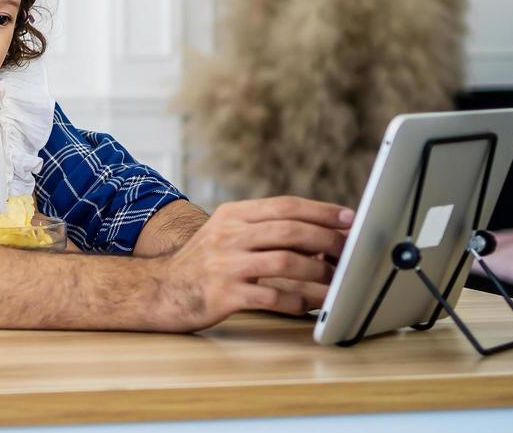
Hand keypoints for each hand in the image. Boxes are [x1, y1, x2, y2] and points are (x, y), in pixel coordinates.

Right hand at [140, 196, 351, 331]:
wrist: (161, 289)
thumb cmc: (203, 264)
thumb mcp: (227, 234)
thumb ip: (264, 231)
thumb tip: (319, 236)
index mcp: (232, 215)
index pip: (284, 206)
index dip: (320, 211)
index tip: (349, 218)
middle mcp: (228, 235)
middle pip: (288, 231)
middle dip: (327, 240)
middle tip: (351, 252)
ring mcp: (224, 264)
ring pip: (284, 262)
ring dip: (317, 274)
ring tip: (336, 283)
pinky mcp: (223, 294)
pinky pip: (270, 297)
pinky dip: (295, 302)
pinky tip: (307, 307)